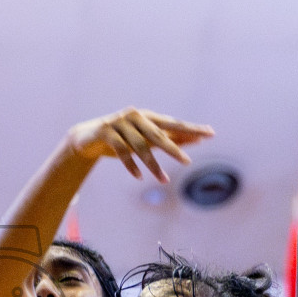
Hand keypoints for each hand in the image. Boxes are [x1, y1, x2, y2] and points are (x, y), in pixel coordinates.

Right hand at [65, 108, 213, 182]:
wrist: (86, 137)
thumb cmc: (122, 139)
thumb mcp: (144, 140)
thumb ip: (166, 139)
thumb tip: (193, 141)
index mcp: (147, 116)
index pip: (173, 123)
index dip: (191, 128)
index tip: (210, 133)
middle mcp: (135, 116)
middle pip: (158, 134)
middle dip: (173, 149)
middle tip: (187, 162)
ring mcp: (119, 123)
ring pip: (139, 146)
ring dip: (152, 165)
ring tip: (164, 180)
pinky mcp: (106, 133)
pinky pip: (121, 151)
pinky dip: (130, 165)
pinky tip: (139, 177)